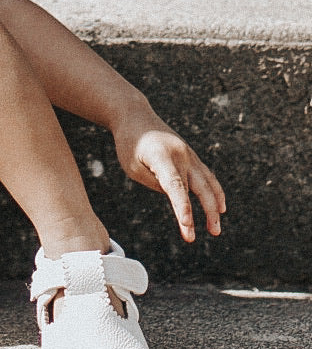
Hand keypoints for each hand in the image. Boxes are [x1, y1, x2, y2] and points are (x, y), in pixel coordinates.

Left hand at [112, 107, 225, 242]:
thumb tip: (178, 198)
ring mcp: (188, 154)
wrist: (134, 115)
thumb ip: (155, 183)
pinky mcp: (190, 155)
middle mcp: (179, 155)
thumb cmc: (129, 143)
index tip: (187, 226)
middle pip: (198, 187)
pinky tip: (219, 207)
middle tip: (212, 234)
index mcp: (161, 156)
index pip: (175, 186)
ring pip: (207, 182)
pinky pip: (206, 175)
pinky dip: (214, 191)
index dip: (182, 207)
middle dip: (207, 212)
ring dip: (214, 205)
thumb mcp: (132, 166)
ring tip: (215, 229)